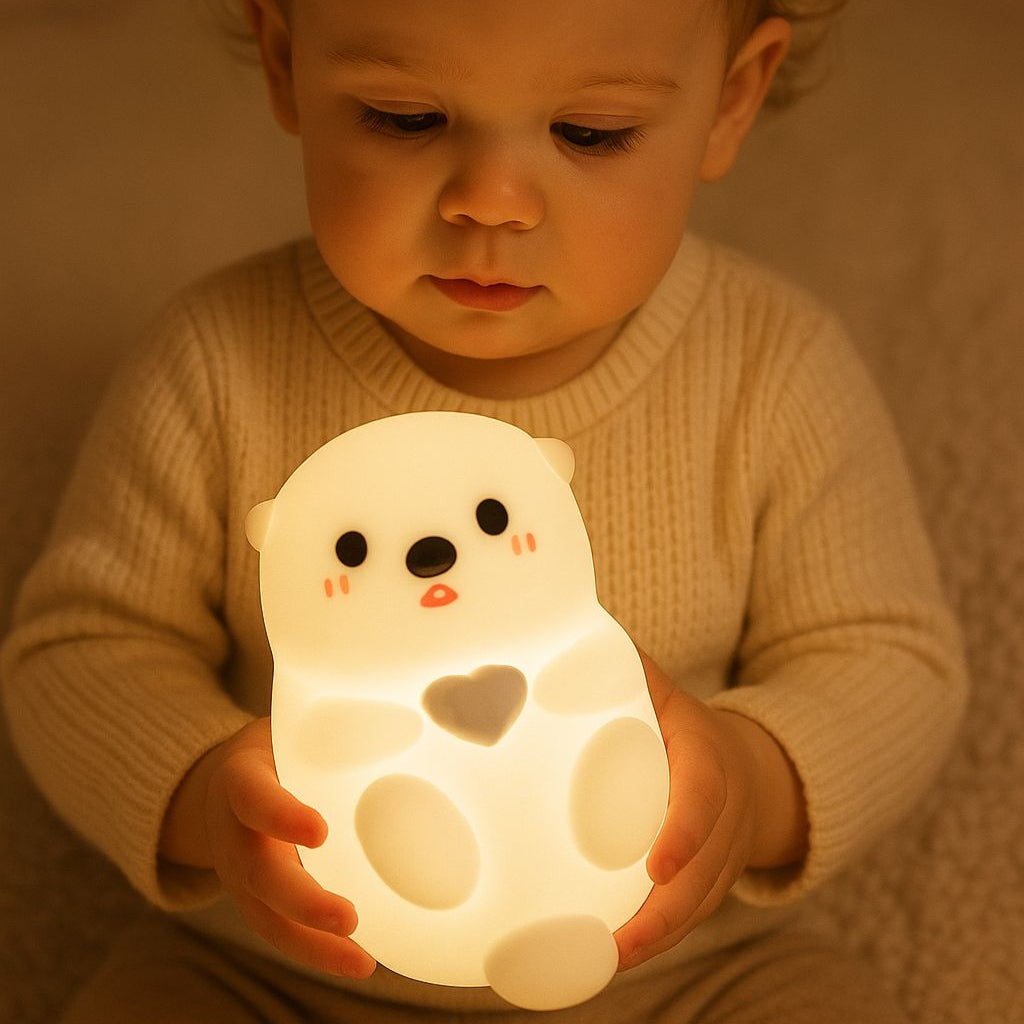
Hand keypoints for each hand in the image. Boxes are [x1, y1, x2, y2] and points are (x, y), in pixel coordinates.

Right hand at [160, 717, 375, 978]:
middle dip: (302, 900)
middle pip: (260, 874)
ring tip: (360, 959)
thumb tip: (405, 706)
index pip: (254, 797)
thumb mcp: (291, 725)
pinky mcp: (256, 903)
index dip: (281, 815)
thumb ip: (333, 723)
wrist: (219, 784)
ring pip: (268, 919)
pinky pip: (283, 933)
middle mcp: (233, 834)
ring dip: (313, 944)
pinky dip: (319, 952)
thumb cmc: (276, 749)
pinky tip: (360, 962)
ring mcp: (240, 877)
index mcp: (240, 780)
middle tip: (347, 916)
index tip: (319, 831)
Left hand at [614, 653, 806, 970]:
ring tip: (604, 963)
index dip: (684, 832)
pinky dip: (659, 940)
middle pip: (704, 870)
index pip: (703, 797)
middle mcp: (727, 813)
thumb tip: (561, 646)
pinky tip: (611, 960)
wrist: (748, 763)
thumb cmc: (683, 723)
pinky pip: (693, 917)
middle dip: (666, 912)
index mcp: (708, 759)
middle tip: (618, 944)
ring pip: (700, 905)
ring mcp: (725, 854)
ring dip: (658, 938)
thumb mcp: (660, 689)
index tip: (657, 868)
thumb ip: (624, 670)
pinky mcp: (715, 881)